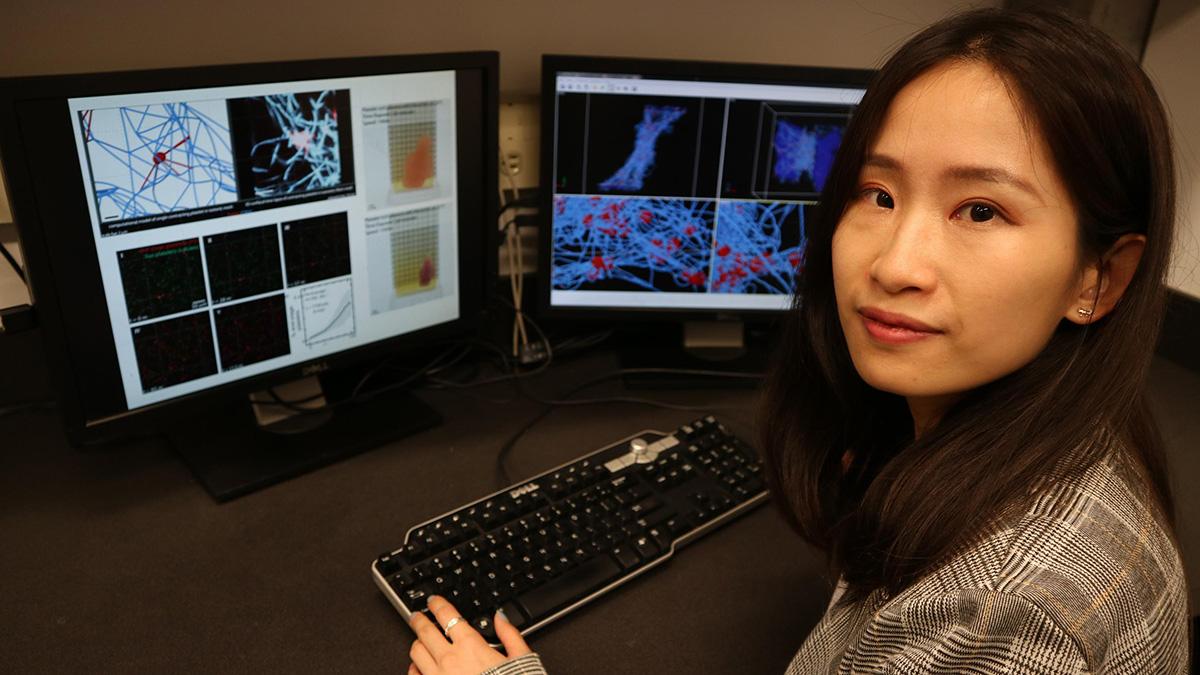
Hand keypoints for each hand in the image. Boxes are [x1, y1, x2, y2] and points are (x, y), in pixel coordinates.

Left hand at [408, 595, 532, 674]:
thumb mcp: (521, 659)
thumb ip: (510, 635)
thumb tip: (500, 618)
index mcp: (471, 647)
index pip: (447, 615)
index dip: (437, 604)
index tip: (433, 601)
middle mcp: (449, 660)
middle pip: (424, 631)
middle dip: (418, 619)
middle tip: (416, 616)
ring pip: (415, 652)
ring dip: (417, 643)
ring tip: (419, 641)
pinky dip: (414, 668)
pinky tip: (418, 667)